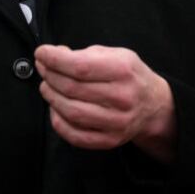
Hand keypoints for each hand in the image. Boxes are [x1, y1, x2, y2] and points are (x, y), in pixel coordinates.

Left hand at [35, 44, 177, 161]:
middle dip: (50, 75)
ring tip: (47, 86)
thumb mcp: (117, 54)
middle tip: (43, 68)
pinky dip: (57, 120)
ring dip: (51, 97)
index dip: (54, 60)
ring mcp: (116, 122)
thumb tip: (54, 55)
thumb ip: (85, 54)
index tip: (41, 53)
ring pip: (70, 111)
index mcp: (123, 70)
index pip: (79, 66)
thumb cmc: (130, 76)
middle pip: (71, 88)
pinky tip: (55, 108)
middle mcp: (122, 97)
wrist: (153, 106)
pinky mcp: (109, 140)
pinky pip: (74, 134)